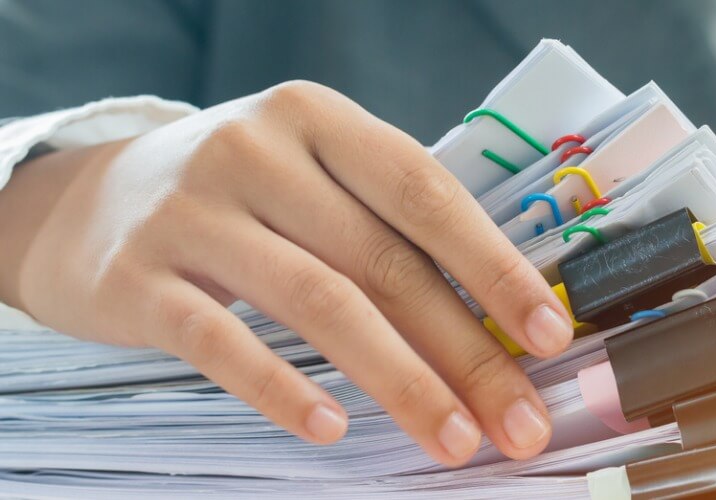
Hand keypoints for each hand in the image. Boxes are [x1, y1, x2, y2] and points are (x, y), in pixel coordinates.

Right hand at [0, 81, 574, 464]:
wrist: (88, 204)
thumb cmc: (240, 198)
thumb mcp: (310, 176)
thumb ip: (387, 228)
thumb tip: (498, 321)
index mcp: (318, 120)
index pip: (425, 193)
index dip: (495, 266)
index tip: (549, 334)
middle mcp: (257, 152)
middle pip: (384, 261)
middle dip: (465, 350)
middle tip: (517, 420)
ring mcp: (193, 212)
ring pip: (319, 303)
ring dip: (399, 380)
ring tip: (451, 439)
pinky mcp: (139, 278)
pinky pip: (221, 342)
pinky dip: (283, 389)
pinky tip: (332, 430)